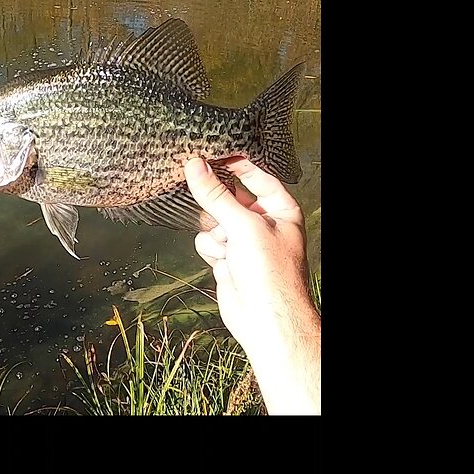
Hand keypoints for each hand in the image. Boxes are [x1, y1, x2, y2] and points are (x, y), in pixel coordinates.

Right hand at [184, 157, 319, 414]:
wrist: (267, 321)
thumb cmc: (270, 272)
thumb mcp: (244, 225)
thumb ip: (216, 194)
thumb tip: (193, 164)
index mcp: (280, 208)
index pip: (254, 174)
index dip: (233, 163)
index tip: (207, 152)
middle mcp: (263, 222)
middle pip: (229, 196)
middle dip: (218, 202)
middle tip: (200, 190)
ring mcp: (244, 241)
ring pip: (213, 219)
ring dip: (215, 231)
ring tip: (227, 246)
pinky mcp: (228, 258)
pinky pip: (208, 240)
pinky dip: (211, 249)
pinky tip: (222, 262)